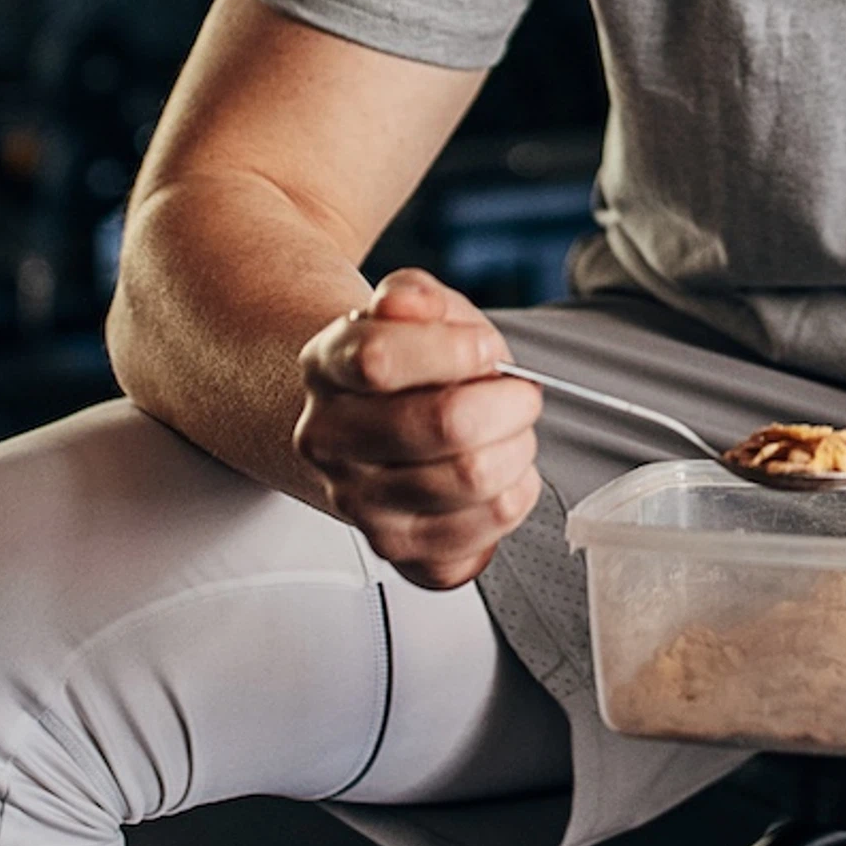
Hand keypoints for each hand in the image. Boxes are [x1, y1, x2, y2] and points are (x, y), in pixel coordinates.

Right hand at [293, 267, 540, 589]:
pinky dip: (509, 502)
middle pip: (445, 425)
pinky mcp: (393, 549)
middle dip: (509, 403)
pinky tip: (497, 480)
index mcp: (327, 366)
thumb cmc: (412, 362)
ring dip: (517, 449)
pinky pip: (474, 540)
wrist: (377, 418)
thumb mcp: (418, 308)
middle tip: (518, 395)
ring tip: (508, 434)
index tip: (484, 348)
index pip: (379, 359)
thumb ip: (417, 295)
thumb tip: (408, 304)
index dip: (455, 350)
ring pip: (472, 481)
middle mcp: (328, 440)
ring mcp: (356, 501)